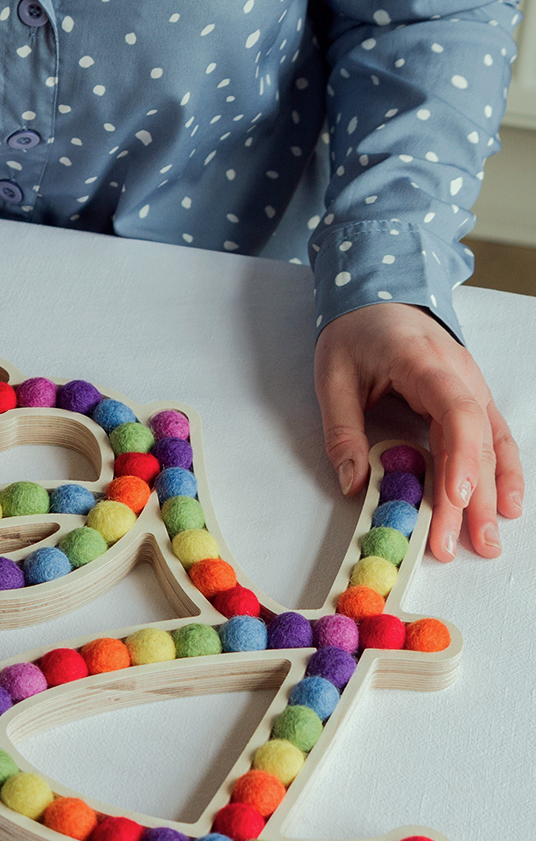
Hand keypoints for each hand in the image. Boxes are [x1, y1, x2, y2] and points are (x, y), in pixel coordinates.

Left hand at [314, 303, 523, 560]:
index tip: (455, 498)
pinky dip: (501, 472)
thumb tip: (353, 484)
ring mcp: (472, 385)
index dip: (459, 457)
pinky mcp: (471, 397)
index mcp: (423, 362)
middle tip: (462, 544)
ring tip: (489, 540)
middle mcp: (460, 374)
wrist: (378, 296)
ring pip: (492, 443)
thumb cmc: (354, 333)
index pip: (454, 412)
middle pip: (475, 440)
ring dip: (493, 493)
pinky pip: (494, 437)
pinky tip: (506, 505)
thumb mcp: (333, 377)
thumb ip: (342, 430)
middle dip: (472, 497)